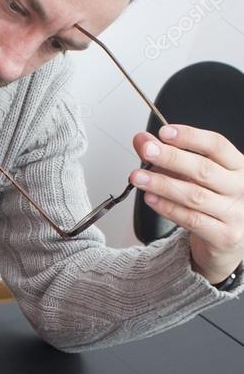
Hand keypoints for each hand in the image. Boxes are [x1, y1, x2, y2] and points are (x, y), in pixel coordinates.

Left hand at [131, 124, 243, 283]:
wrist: (227, 241)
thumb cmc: (212, 202)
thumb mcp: (194, 176)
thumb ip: (169, 157)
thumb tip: (142, 140)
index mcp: (238, 167)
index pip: (217, 145)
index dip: (190, 137)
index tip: (165, 132)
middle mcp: (241, 188)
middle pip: (204, 170)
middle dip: (171, 158)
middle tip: (147, 151)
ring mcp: (235, 214)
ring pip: (194, 196)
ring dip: (162, 184)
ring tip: (139, 177)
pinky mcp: (224, 236)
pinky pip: (191, 220)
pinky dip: (168, 208)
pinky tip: (151, 199)